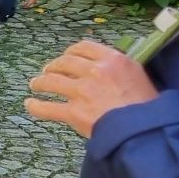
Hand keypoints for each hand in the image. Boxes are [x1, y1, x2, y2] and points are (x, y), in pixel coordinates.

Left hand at [27, 40, 158, 137]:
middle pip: (64, 62)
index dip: (71, 52)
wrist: (146, 130)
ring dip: (40, 82)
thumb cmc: (148, 106)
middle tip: (48, 72)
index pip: (83, 47)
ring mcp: (82, 91)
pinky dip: (36, 106)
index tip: (66, 57)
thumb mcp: (139, 76)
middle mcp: (94, 71)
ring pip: (51, 82)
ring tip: (35, 85)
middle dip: (53, 67)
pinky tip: (29, 104)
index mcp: (112, 59)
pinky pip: (48, 108)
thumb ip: (119, 68)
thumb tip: (107, 68)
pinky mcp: (74, 112)